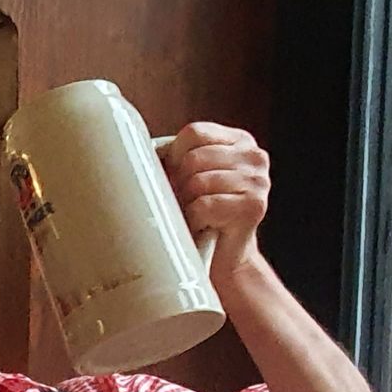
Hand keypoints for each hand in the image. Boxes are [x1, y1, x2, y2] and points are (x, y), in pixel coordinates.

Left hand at [162, 123, 270, 278]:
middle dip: (178, 184)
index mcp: (239, 141)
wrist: (223, 259)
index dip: (173, 156)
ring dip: (186, 204)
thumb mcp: (189, 177)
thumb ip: (176, 157)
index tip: (174, 178)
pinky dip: (194, 219)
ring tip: (193, 215)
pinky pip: (204, 205)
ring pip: (197, 182)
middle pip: (193, 158)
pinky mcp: (252, 207)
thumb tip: (133, 146)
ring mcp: (257, 181)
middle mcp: (254, 157)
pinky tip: (202, 226)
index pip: (193, 132)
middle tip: (184, 204)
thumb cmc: (200, 216)